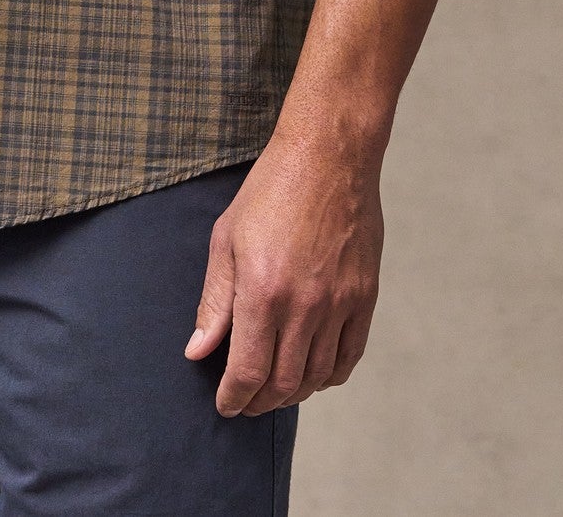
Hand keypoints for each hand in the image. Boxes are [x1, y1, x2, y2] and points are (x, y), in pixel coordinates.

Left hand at [183, 127, 383, 415]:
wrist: (328, 157)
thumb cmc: (270, 190)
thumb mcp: (226, 239)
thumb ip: (214, 302)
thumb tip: (198, 352)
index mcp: (262, 291)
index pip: (248, 371)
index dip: (233, 397)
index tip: (225, 405)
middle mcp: (304, 306)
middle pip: (284, 383)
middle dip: (259, 402)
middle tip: (245, 402)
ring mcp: (339, 303)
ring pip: (317, 376)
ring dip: (293, 393)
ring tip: (275, 390)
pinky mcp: (365, 297)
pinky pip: (349, 356)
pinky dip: (329, 376)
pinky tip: (313, 373)